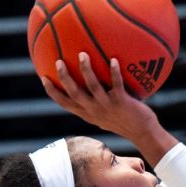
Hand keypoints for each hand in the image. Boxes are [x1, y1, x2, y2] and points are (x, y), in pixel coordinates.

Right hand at [42, 53, 160, 141]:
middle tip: (58, 62)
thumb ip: (95, 101)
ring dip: (86, 70)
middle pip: (74, 93)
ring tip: (82, 54)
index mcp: (87, 113)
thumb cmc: (124, 120)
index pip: (64, 103)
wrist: (142, 132)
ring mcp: (107, 106)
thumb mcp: (104, 114)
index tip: (44, 77)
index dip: (52, 91)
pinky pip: (116, 84)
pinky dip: (114, 72)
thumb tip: (90, 83)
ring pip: (93, 87)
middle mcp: (94, 110)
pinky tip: (113, 59)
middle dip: (64, 77)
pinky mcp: (121, 102)